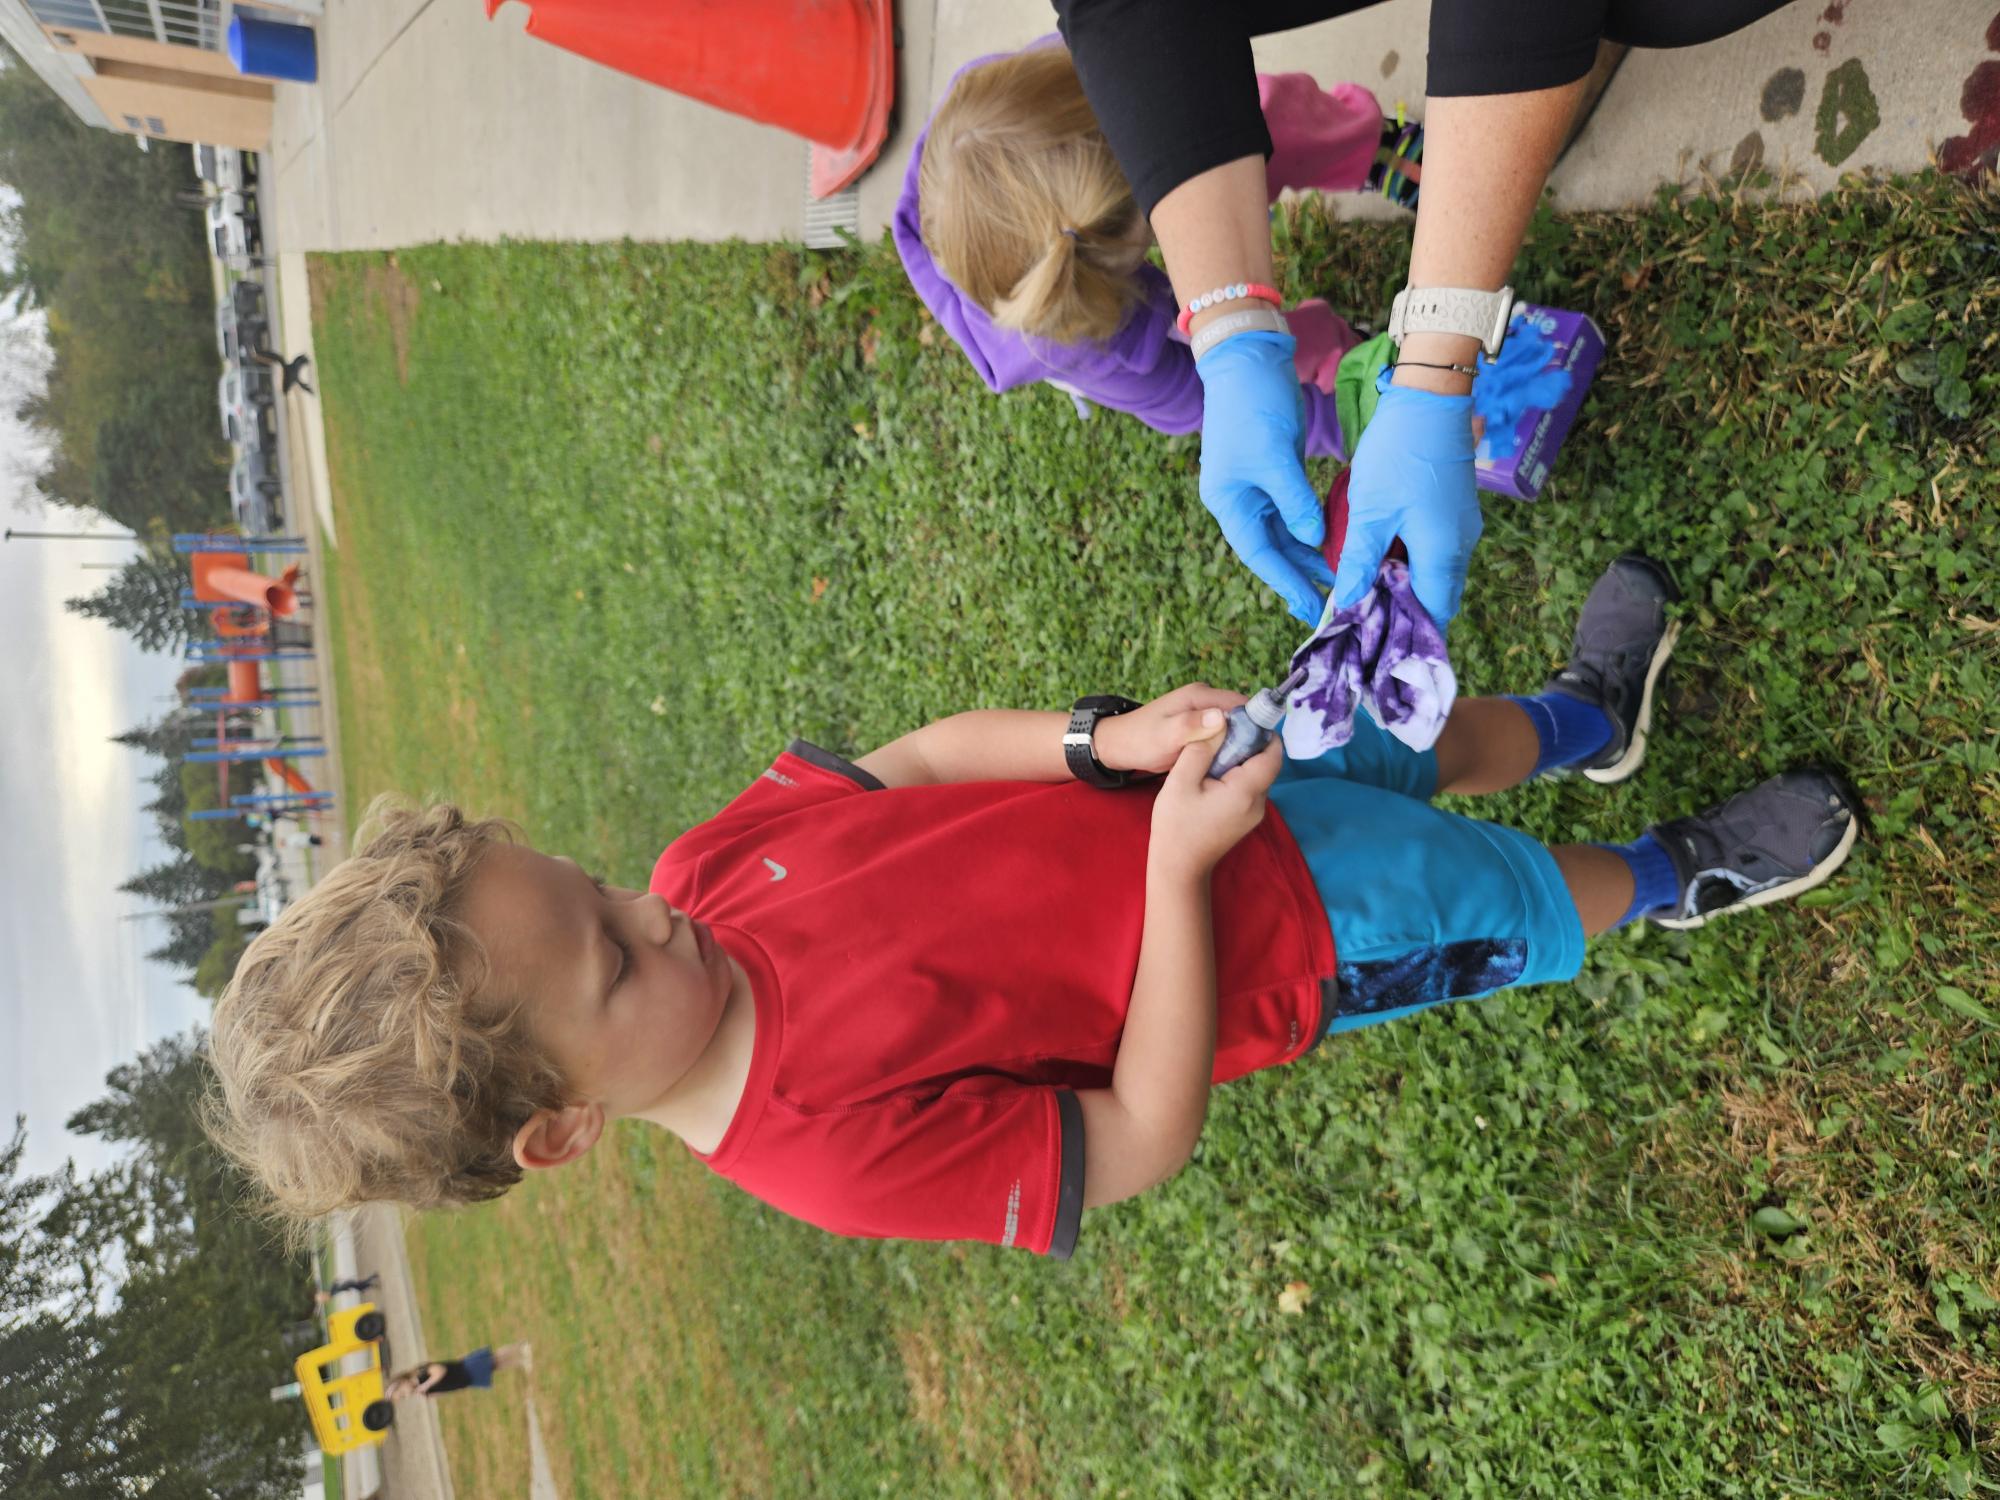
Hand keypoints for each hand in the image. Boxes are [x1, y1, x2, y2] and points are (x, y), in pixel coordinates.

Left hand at [1095, 683, 1247, 775]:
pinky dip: (1225, 750)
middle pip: (1239, 717)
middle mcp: (1204, 702)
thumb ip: (1191, 725)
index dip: (1254, 723)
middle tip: (1249, 764)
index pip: (1240, 703)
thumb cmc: (1139, 741)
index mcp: (1199, 696)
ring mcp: (1202, 716)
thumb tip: (1221, 717)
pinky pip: (1221, 738)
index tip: (1259, 749)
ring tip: (1240, 768)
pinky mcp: (1199, 730)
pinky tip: (1226, 768)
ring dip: (1236, 746)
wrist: (1118, 747)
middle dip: (1247, 738)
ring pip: (1232, 730)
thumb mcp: (1165, 736)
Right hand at [1148, 728, 1282, 878]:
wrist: (1178, 868)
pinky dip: (1236, 775)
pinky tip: (1212, 776)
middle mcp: (1259, 803)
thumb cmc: (1176, 826)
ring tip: (1212, 754)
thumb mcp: (1180, 782)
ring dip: (1240, 760)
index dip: (1263, 732)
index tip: (1241, 720)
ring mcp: (1255, 813)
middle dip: (1248, 743)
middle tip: (1220, 734)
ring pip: (1257, 775)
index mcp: (1246, 791)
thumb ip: (1201, 749)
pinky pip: (1249, 788)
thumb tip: (1219, 722)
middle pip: (1266, 763)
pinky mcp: (1247, 819)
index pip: (1273, 753)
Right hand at [1194, 331, 1335, 623]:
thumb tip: (1314, 538)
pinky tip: (1334, 539)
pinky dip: (1313, 526)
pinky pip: (1295, 510)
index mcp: (1229, 501)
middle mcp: (1240, 500)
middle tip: (1332, 600)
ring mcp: (1257, 486)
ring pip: (1285, 531)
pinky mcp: (1276, 470)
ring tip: (1340, 574)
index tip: (1309, 607)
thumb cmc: (1253, 406)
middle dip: (1300, 573)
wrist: (1249, 359)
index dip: (1285, 582)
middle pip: (1272, 548)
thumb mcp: (1275, 456)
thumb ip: (1295, 500)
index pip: (1259, 553)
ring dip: (1310, 552)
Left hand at [1332, 382, 1479, 625]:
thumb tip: (1348, 600)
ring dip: (1405, 585)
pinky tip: (1381, 557)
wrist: (1430, 397)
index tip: (1375, 641)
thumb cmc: (1399, 453)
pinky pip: (1435, 549)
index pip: (1433, 613)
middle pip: (1436, 596)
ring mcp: (1461, 525)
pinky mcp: (1454, 508)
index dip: (1406, 633)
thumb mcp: (1370, 510)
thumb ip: (1360, 560)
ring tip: (1367, 592)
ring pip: (1435, 572)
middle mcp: (1460, 545)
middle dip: (1403, 612)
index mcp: (1443, 553)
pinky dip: (1410, 561)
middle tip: (1365, 620)